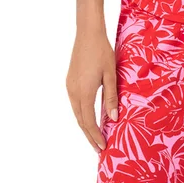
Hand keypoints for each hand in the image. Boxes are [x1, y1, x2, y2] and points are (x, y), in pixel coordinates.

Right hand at [66, 24, 117, 154]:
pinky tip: (89, 118)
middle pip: (80, 121)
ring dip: (85, 127)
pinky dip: (82, 115)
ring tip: (95, 137)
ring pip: (76, 113)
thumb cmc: (102, 52)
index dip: (95, 136)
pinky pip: (75, 104)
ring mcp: (69, 87)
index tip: (103, 147)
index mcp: (83, 93)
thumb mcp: (111, 75)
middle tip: (99, 149)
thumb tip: (114, 118)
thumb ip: (111, 97)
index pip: (88, 122)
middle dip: (89, 136)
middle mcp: (73, 92)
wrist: (87, 33)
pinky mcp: (70, 82)